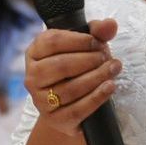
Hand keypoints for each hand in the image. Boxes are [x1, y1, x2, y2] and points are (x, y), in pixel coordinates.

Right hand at [24, 17, 119, 136]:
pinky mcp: (55, 119)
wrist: (70, 106)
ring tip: (113, 69)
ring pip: (70, 88)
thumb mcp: (84, 47)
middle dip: (89, 60)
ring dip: (97, 77)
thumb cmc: (76, 69)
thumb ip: (97, 33)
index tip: (97, 42)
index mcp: (35, 53)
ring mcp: (40, 100)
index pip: (52, 41)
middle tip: (107, 57)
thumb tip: (110, 24)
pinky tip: (110, 87)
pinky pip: (78, 109)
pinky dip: (97, 97)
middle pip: (61, 65)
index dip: (78, 40)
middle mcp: (32, 77)